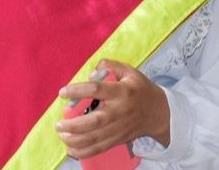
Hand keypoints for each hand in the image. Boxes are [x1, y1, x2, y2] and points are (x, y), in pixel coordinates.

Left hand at [56, 60, 170, 158]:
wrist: (159, 112)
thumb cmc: (141, 89)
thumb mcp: (130, 71)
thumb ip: (111, 66)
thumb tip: (93, 70)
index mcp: (122, 91)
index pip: (97, 90)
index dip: (78, 91)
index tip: (62, 92)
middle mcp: (120, 111)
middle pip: (95, 120)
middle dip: (74, 125)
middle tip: (58, 124)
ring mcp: (119, 127)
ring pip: (95, 138)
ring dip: (75, 140)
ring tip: (62, 135)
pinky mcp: (118, 139)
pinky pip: (99, 148)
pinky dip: (83, 152)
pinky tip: (71, 149)